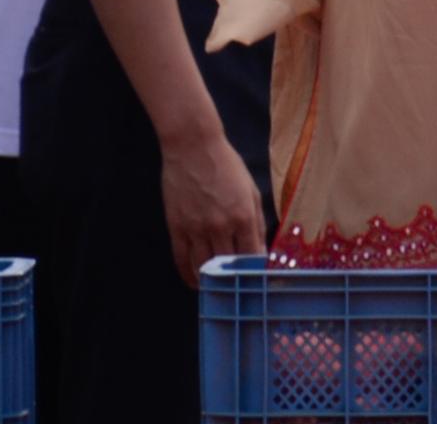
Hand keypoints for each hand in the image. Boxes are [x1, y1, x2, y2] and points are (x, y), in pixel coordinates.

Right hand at [160, 123, 266, 284]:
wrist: (193, 146)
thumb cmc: (227, 165)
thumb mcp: (251, 190)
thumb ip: (257, 223)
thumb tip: (260, 252)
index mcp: (243, 217)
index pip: (251, 258)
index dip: (255, 274)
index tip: (256, 282)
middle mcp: (220, 226)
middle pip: (227, 268)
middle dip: (233, 281)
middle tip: (237, 290)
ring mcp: (196, 228)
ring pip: (203, 268)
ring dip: (211, 282)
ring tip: (216, 288)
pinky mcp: (176, 227)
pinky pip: (181, 259)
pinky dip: (188, 275)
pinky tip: (195, 282)